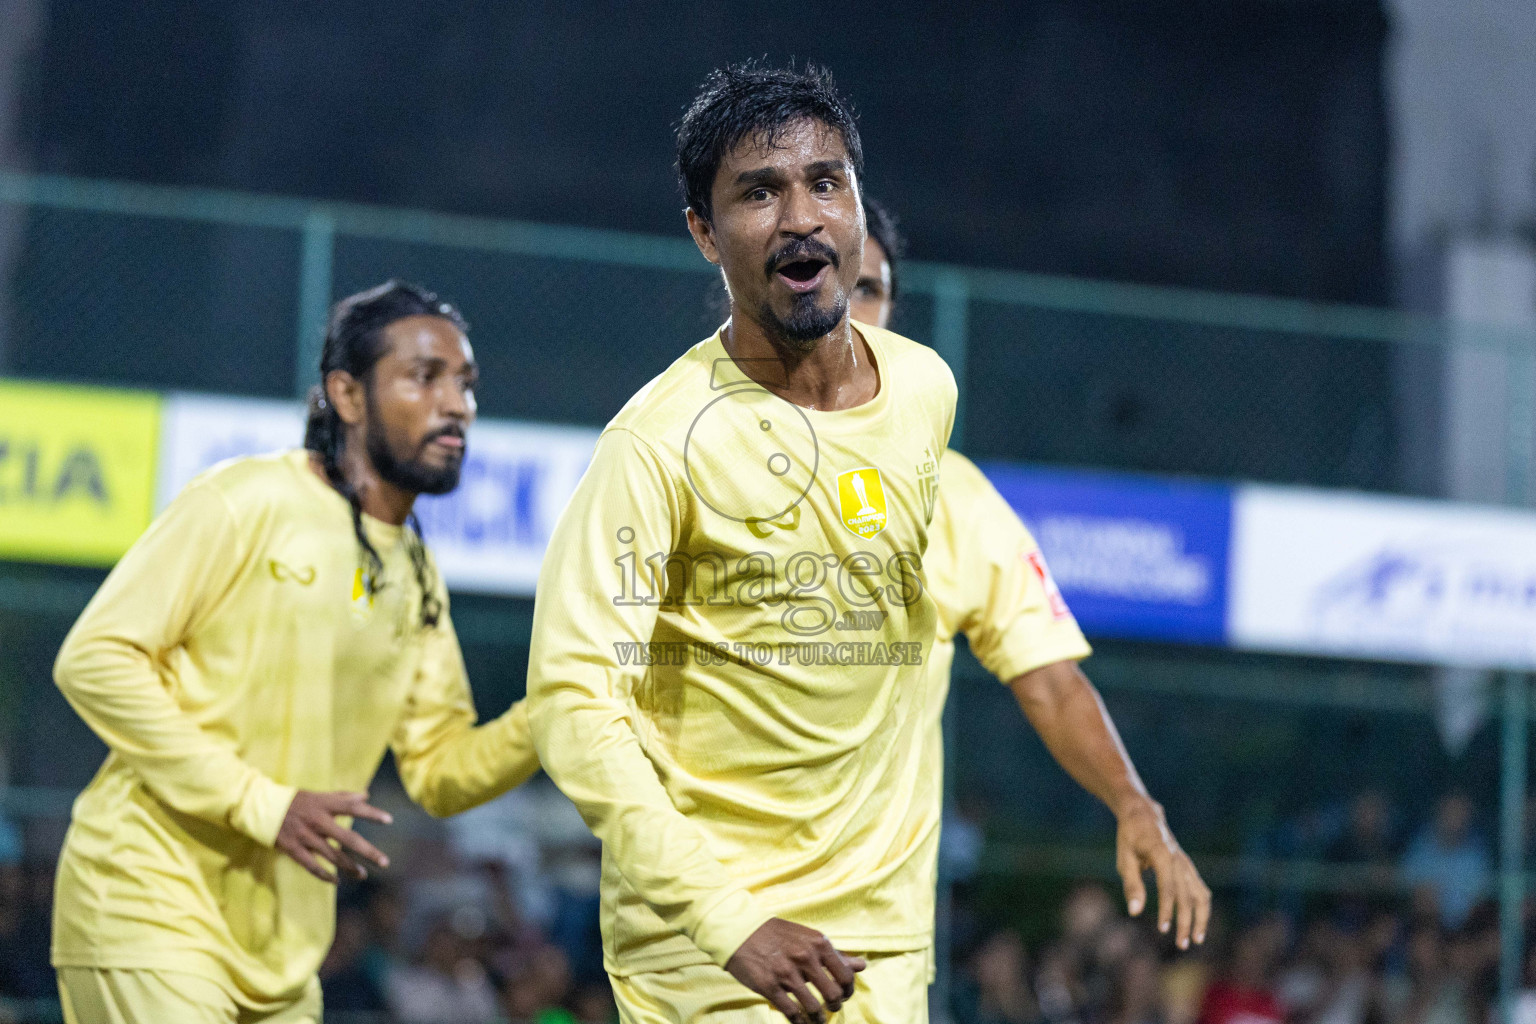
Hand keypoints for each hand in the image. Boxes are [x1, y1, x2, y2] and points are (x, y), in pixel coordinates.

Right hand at [276, 790, 392, 882]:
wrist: (261, 808)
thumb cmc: (295, 801)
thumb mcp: (318, 795)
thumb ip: (342, 796)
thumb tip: (366, 795)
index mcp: (325, 804)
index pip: (353, 807)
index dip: (372, 813)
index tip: (389, 820)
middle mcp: (318, 821)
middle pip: (348, 838)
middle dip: (368, 852)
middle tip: (384, 862)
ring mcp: (306, 836)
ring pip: (333, 856)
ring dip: (350, 867)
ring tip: (363, 875)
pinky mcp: (294, 849)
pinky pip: (313, 866)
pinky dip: (325, 875)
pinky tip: (337, 881)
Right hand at [725, 918, 865, 1022]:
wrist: (739, 931)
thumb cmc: (776, 934)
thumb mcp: (808, 938)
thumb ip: (835, 953)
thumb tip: (862, 965)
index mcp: (818, 943)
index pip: (846, 975)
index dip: (848, 990)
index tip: (844, 994)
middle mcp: (805, 957)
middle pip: (833, 994)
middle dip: (835, 1005)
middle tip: (832, 1007)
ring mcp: (786, 973)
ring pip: (814, 1008)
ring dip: (819, 1018)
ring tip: (818, 1019)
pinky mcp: (769, 986)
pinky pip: (791, 1013)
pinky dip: (800, 1023)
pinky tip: (802, 1023)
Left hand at [1115, 795, 1210, 949]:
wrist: (1144, 815)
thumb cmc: (1130, 838)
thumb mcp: (1124, 859)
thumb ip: (1131, 885)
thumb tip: (1135, 912)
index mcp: (1161, 853)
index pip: (1167, 887)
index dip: (1166, 909)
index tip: (1162, 929)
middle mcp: (1178, 859)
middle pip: (1186, 895)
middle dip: (1185, 921)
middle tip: (1180, 944)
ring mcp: (1186, 863)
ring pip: (1200, 894)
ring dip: (1200, 918)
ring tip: (1195, 939)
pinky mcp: (1188, 867)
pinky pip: (1200, 890)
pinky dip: (1202, 908)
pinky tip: (1198, 924)